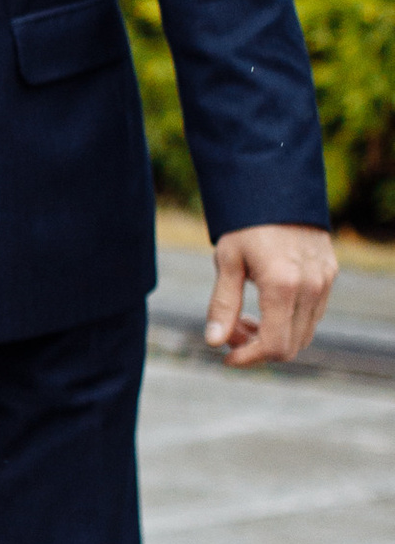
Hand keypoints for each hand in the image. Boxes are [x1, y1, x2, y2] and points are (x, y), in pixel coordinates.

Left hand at [205, 222, 337, 366]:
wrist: (278, 185)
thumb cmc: (246, 222)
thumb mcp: (227, 260)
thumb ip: (223, 304)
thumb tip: (214, 342)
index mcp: (283, 285)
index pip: (274, 345)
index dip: (249, 358)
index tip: (226, 357)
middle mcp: (311, 287)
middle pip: (291, 346)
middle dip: (258, 348)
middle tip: (230, 332)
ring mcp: (325, 281)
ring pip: (304, 333)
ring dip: (274, 336)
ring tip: (244, 317)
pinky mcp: (330, 274)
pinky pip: (313, 314)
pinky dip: (289, 321)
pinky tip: (266, 305)